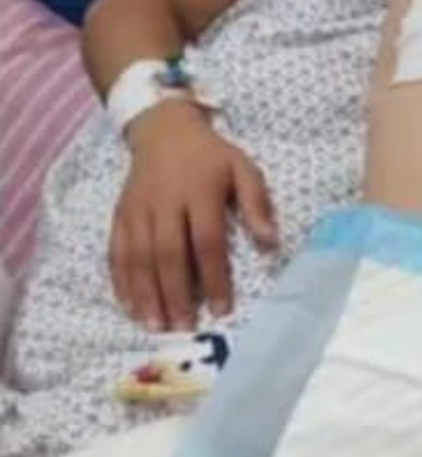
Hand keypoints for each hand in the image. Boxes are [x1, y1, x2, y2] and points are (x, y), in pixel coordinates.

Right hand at [110, 104, 277, 329]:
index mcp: (199, 192)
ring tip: (155, 326)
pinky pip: (116, 250)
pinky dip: (121, 280)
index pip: (207, 241)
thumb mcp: (242, 168)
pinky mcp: (121, 214)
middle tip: (183, 327)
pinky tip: (129, 305)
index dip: (214, 277)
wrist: (164, 129)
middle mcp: (165, 202)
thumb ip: (256, 203)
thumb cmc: (210, 156)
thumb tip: (270, 243)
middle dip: (175, 293)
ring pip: (139, 257)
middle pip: (168, 254)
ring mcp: (138, 209)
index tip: (222, 309)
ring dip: (146, 294)